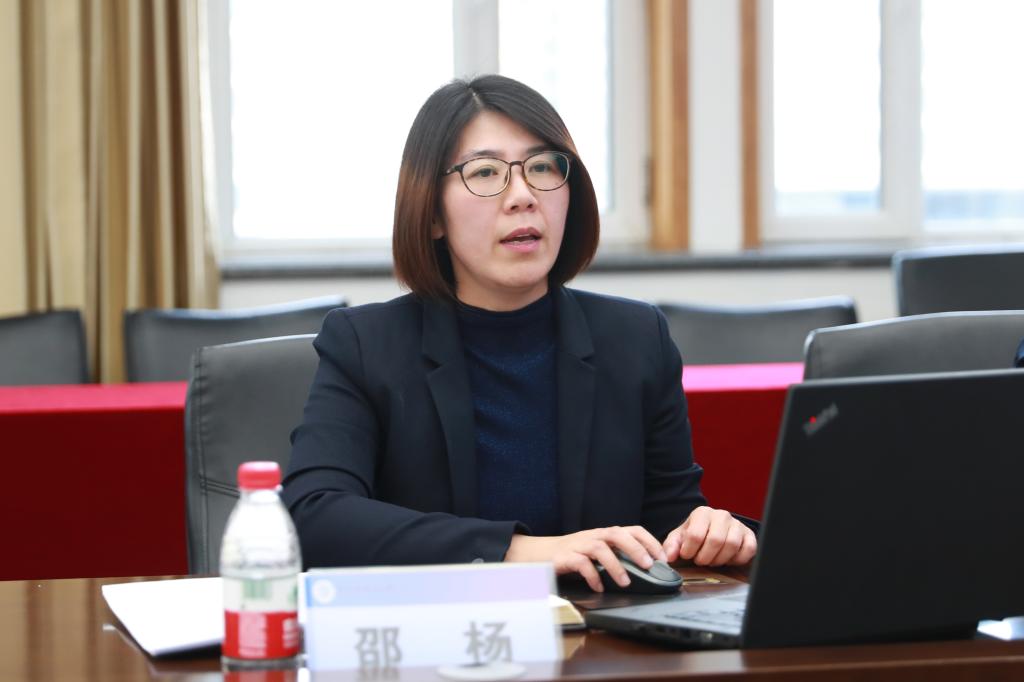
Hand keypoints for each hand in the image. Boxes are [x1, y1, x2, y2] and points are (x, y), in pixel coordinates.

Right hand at [505, 526, 667, 592]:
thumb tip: (646, 568)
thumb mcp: (597, 552)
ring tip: (625, 582)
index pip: (632, 530)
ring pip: (600, 548)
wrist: (538, 554)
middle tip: (648, 565)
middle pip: (618, 534)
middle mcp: (593, 536)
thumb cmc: (572, 555)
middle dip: (636, 548)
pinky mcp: (564, 557)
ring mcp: (578, 545)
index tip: (662, 558)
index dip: (649, 541)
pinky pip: (581, 564)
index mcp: (604, 534)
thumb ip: (616, 555)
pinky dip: (592, 576)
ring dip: (616, 565)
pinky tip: (598, 587)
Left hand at [663, 506, 756, 566]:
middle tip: (700, 560)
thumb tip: (669, 557)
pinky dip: (737, 559)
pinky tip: (727, 559)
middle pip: (715, 540)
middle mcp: (721, 515)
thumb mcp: (680, 538)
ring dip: (720, 559)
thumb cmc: (696, 534)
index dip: (690, 551)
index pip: (696, 534)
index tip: (687, 555)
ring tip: (712, 560)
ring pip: (732, 545)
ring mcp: (737, 524)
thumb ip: (671, 546)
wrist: (713, 531)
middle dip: (705, 557)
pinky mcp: (749, 535)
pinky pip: (748, 549)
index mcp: (702, 513)